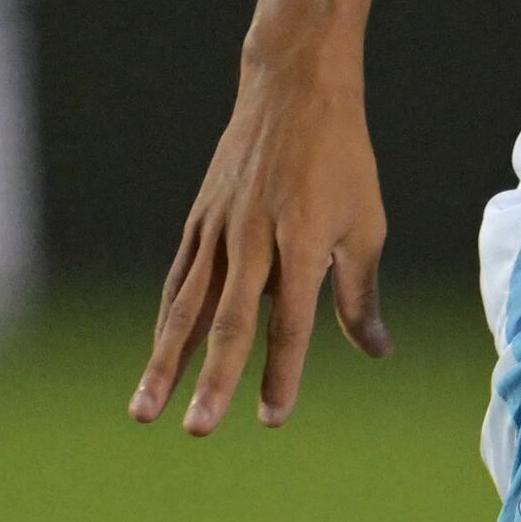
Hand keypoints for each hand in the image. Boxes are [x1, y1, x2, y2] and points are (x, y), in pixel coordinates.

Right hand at [130, 60, 394, 433]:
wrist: (294, 91)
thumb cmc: (342, 161)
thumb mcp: (366, 224)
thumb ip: (360, 293)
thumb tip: (375, 350)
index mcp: (302, 244)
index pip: (290, 324)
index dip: (282, 374)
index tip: (273, 418)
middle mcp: (252, 241)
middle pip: (227, 324)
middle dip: (212, 381)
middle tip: (196, 431)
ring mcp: (218, 229)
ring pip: (186, 307)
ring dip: (165, 362)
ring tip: (146, 409)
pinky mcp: (199, 219)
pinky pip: (181, 278)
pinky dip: (169, 318)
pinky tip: (160, 351)